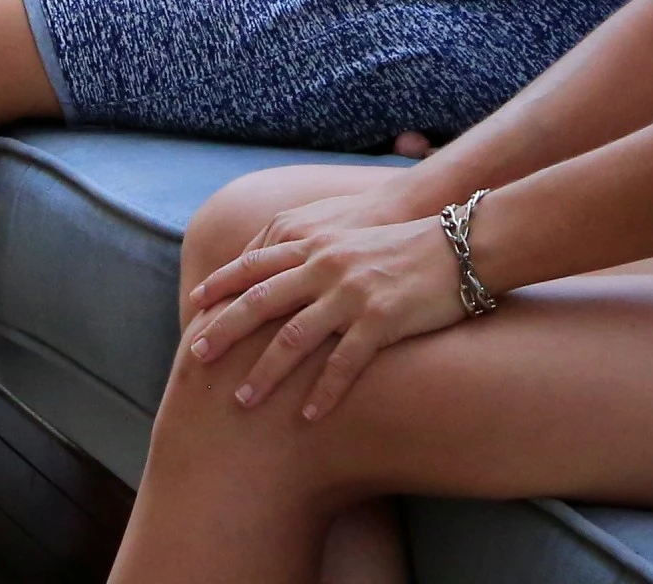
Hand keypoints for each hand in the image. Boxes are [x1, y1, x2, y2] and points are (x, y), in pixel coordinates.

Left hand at [180, 202, 474, 419]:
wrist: (458, 246)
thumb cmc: (402, 243)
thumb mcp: (347, 235)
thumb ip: (312, 248)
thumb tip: (279, 266)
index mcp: (314, 244)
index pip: (255, 265)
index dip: (222, 284)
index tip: (195, 306)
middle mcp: (325, 266)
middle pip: (261, 302)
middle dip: (225, 331)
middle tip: (196, 358)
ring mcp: (351, 293)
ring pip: (294, 338)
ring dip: (264, 373)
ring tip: (242, 401)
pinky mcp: (381, 320)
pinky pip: (344, 363)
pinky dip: (324, 392)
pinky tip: (308, 416)